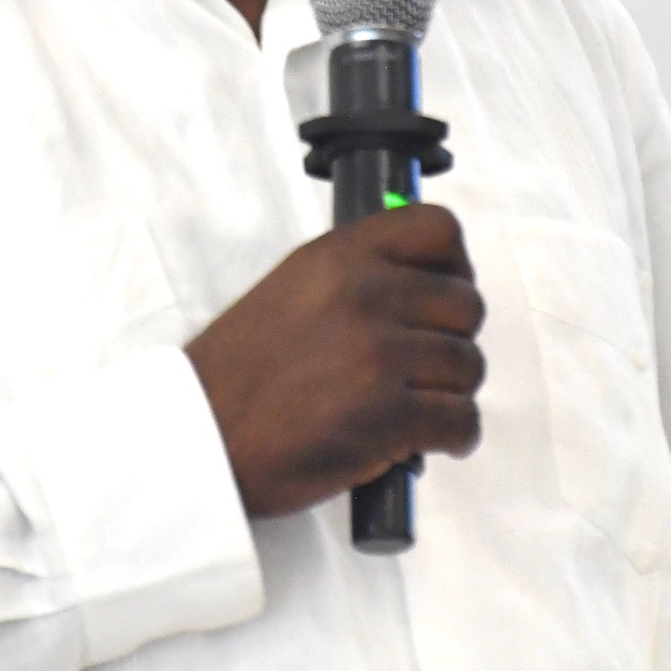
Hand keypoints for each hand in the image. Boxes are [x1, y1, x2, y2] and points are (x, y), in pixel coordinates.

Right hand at [184, 203, 484, 518]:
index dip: (455, 265)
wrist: (201, 436)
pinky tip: (428, 441)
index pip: (438, 229)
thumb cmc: (240, 373)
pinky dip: (455, 437)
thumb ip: (354, 274)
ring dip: (451, 392)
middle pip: (466, 306)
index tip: (444, 291)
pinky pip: (463, 421)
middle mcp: (365, 296)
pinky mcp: (388, 417)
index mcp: (339, 257)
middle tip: (424, 364)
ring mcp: (379, 355)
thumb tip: (423, 281)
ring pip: (469, 367)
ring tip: (419, 406)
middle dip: (453, 339)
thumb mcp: (292, 288)